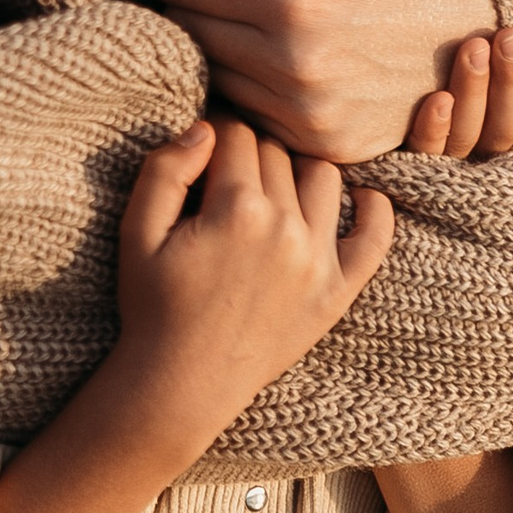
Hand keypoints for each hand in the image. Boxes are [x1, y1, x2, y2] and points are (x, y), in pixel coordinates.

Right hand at [111, 115, 394, 459]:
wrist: (181, 384)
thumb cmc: (152, 307)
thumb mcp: (137, 232)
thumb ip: (165, 169)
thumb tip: (205, 128)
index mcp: (235, 209)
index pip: (236, 134)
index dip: (215, 130)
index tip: (205, 143)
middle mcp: (285, 228)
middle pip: (277, 152)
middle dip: (249, 151)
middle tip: (227, 172)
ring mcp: (318, 260)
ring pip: (323, 177)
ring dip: (298, 170)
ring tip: (272, 185)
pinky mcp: (337, 292)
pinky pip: (375, 238)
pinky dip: (375, 211)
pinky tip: (362, 198)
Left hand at [145, 0, 499, 163]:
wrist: (488, 18)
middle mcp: (298, 64)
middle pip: (189, 30)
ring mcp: (312, 113)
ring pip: (214, 75)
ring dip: (218, 43)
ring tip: (253, 11)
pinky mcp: (326, 144)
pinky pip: (253, 112)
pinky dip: (252, 83)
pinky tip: (279, 52)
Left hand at [405, 30, 512, 158]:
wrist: (358, 135)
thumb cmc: (428, 80)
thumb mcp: (476, 71)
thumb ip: (500, 54)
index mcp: (504, 135)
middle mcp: (480, 155)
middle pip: (507, 124)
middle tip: (510, 35)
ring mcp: (446, 162)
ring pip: (470, 133)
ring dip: (475, 90)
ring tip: (475, 47)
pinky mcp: (408, 164)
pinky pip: (425, 150)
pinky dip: (435, 127)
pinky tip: (438, 99)